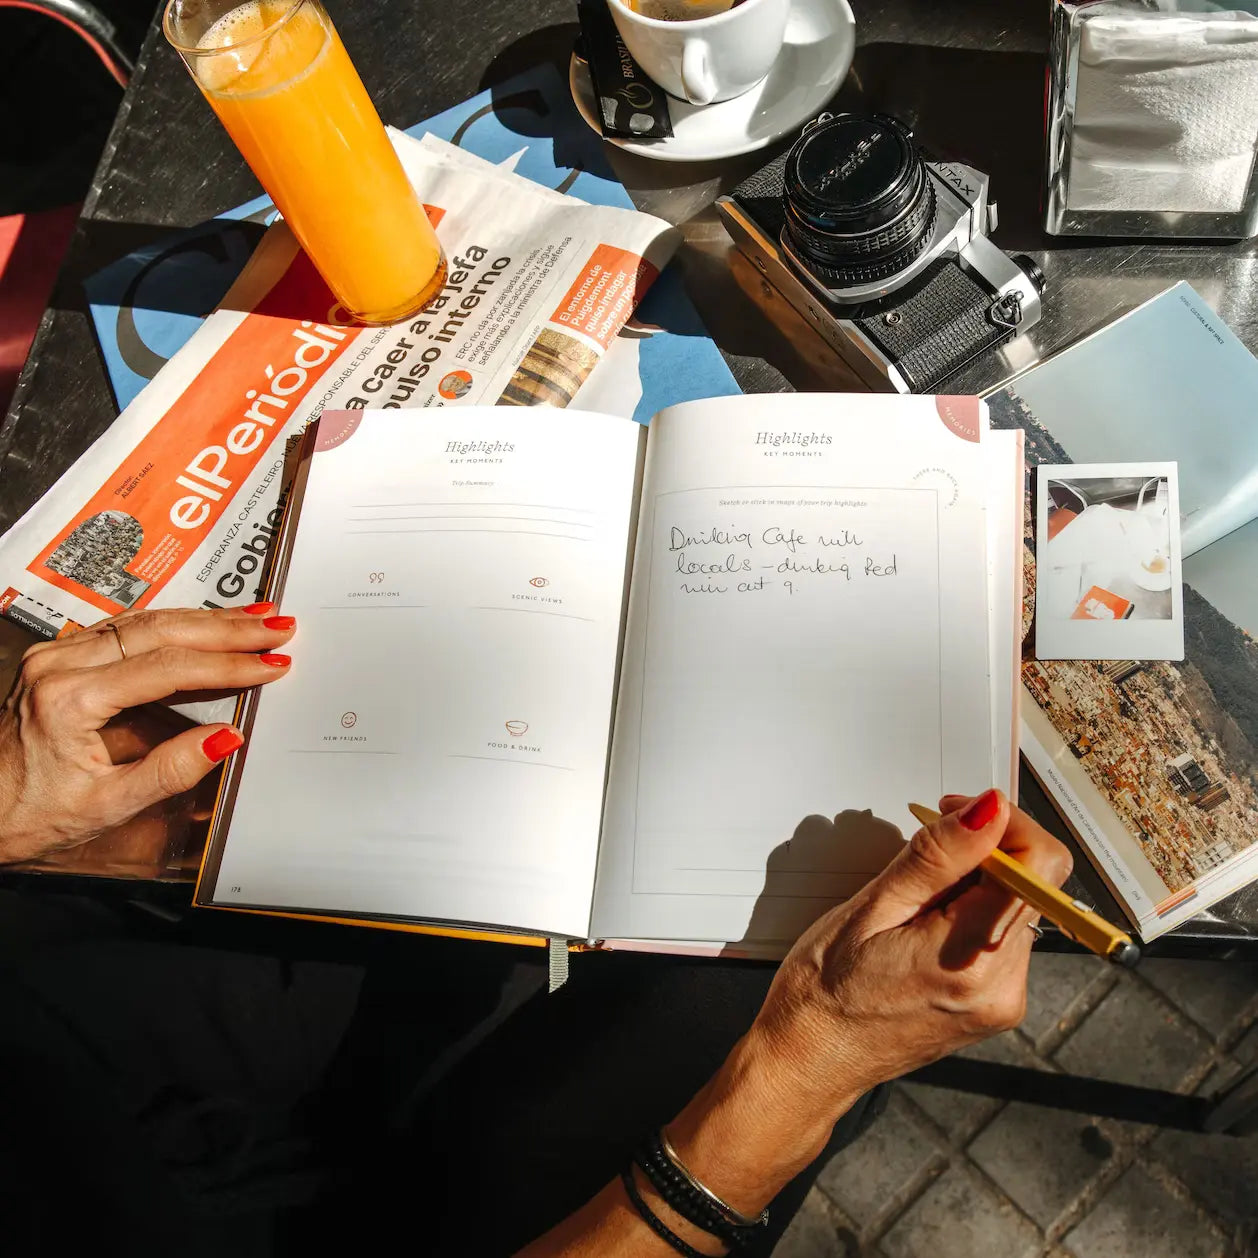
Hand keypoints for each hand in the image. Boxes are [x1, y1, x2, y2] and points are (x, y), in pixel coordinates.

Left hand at [0, 604, 294, 863]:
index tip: (271, 663)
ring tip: (256, 616)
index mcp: (69, 700)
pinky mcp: (61, 656)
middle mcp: (59, 664)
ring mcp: (57, 654)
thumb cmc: (29, 814)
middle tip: (276, 626)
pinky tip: (208, 622)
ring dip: (206, 618)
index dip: (228, 665)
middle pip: (161, 631)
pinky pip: (128, 627)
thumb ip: (169, 771)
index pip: (169, 669)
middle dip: (227, 628)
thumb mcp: (105, 806)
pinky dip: (176, 624)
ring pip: (146, 621)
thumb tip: (226, 738)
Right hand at [756, 790, 1072, 1103]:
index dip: (1005, 824)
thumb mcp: (870, 909)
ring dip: (975, 883)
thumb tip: (991, 812)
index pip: (1041, 865)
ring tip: (913, 898)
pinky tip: (923, 924)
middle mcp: (1003, 985)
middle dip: (984, 853)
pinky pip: (1002, 935)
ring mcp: (1004, 1000)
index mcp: (972, 958)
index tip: (955, 815)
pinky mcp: (996, 1004)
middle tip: (922, 852)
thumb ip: (937, 859)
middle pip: (1032, 884)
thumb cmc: (823, 991)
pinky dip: (970, 912)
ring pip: (1017, 906)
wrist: (810, 1061)